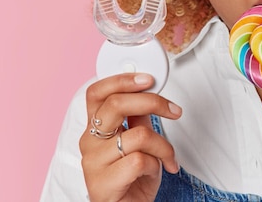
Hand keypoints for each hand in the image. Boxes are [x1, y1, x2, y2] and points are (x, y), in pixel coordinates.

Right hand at [79, 73, 181, 201]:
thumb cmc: (132, 179)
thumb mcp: (138, 142)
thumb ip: (138, 118)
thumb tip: (149, 91)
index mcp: (94, 128)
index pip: (97, 92)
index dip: (122, 80)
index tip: (149, 79)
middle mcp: (88, 141)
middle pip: (115, 104)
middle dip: (152, 102)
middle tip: (173, 111)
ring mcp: (93, 163)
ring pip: (138, 134)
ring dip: (163, 146)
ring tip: (168, 158)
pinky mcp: (102, 183)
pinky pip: (140, 160)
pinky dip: (156, 164)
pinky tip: (154, 172)